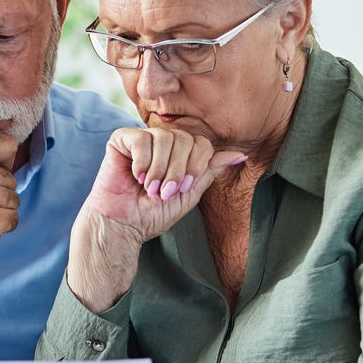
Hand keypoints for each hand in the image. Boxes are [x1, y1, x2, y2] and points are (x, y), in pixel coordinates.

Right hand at [84, 126, 244, 243]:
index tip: (183, 189)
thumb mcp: (189, 194)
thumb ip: (209, 171)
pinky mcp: (121, 139)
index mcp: (180, 153)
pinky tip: (135, 176)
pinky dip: (141, 162)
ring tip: (150, 188)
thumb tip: (240, 155)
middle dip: (177, 170)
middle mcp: (163, 142)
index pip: (201, 143)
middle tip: (164, 192)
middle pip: (184, 139)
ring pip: (164, 137)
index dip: (195, 165)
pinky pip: (141, 139)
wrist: (123, 225)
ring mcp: (142, 138)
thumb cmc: (152, 213)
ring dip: (159, 169)